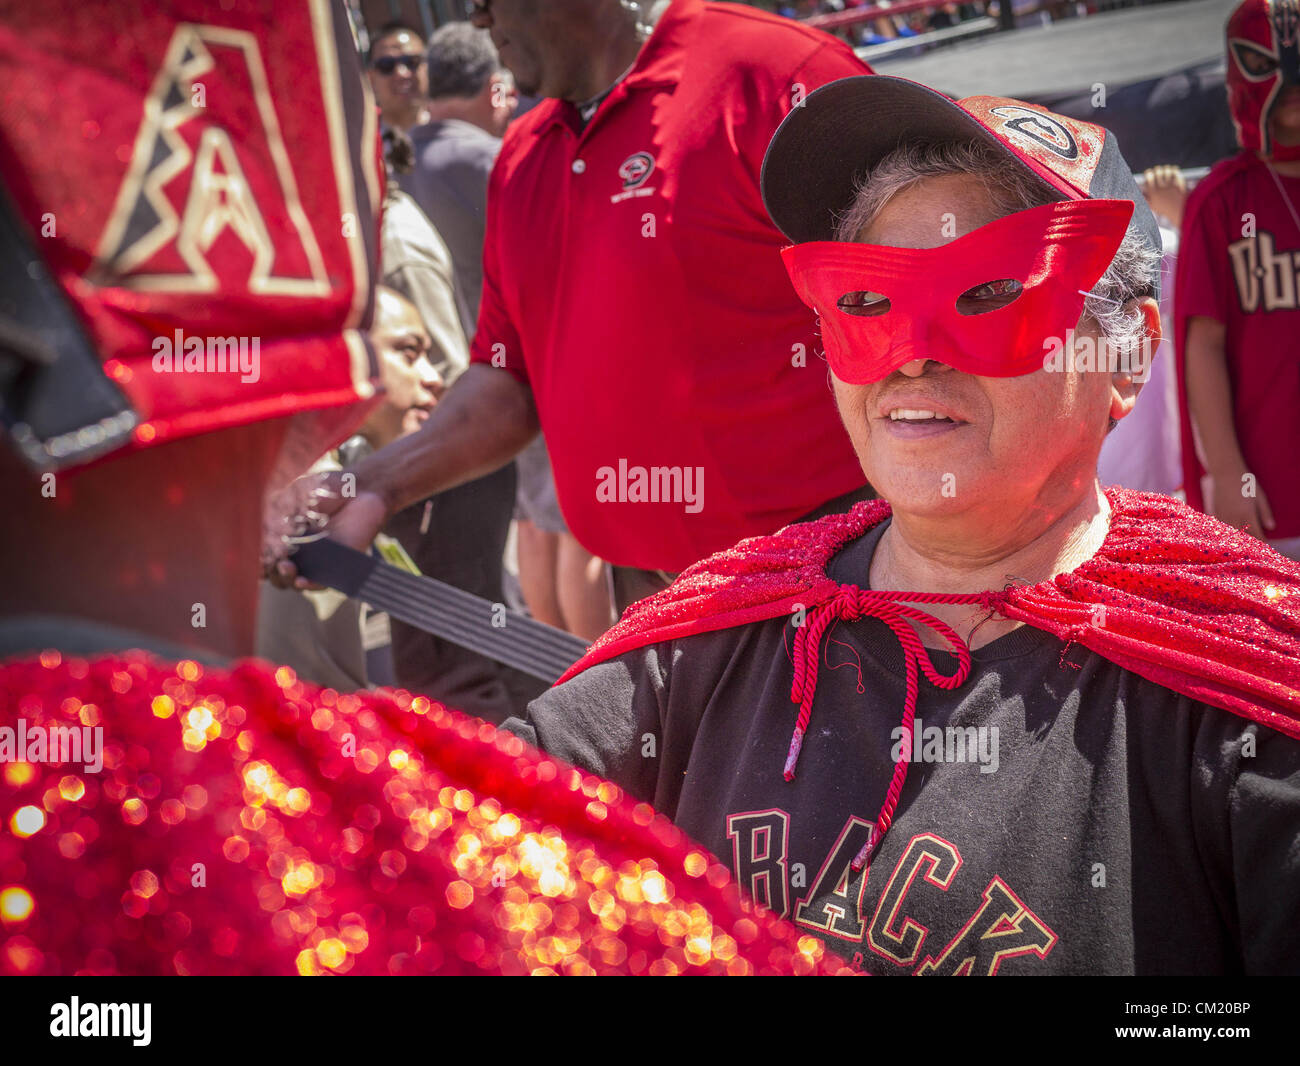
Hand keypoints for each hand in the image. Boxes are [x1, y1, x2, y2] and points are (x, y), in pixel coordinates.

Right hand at [262, 470, 390, 588]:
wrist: (362, 488)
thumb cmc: (327, 488)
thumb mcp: (295, 496)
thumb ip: (277, 515)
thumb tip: (264, 538)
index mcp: (282, 534)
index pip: (262, 554)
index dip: (256, 558)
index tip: (254, 555)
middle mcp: (296, 550)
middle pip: (274, 572)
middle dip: (269, 570)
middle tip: (273, 560)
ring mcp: (316, 560)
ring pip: (293, 581)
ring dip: (285, 578)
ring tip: (287, 566)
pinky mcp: (336, 565)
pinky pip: (320, 582)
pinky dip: (309, 584)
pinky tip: (302, 580)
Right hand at [1141, 165, 1187, 228]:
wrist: (1179, 211)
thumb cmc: (1164, 208)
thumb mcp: (1151, 205)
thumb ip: (1143, 198)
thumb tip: (1132, 193)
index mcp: (1152, 191)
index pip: (1148, 174)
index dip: (1149, 173)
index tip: (1150, 175)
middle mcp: (1160, 187)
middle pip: (1157, 170)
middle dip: (1158, 170)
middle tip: (1159, 173)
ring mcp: (1171, 184)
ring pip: (1166, 169)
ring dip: (1166, 169)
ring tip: (1166, 172)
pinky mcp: (1179, 182)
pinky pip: (1175, 170)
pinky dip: (1174, 170)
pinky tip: (1174, 172)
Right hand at [1206, 469, 1275, 540]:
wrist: (1225, 473)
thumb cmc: (1246, 483)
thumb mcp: (1260, 496)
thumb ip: (1265, 513)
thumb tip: (1271, 527)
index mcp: (1248, 513)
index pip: (1256, 533)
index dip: (1262, 541)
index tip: (1265, 546)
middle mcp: (1234, 517)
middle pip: (1242, 537)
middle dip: (1248, 543)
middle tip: (1253, 548)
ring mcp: (1223, 515)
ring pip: (1230, 533)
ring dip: (1236, 539)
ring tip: (1240, 545)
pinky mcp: (1215, 512)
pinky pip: (1220, 527)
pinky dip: (1225, 532)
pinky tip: (1228, 534)